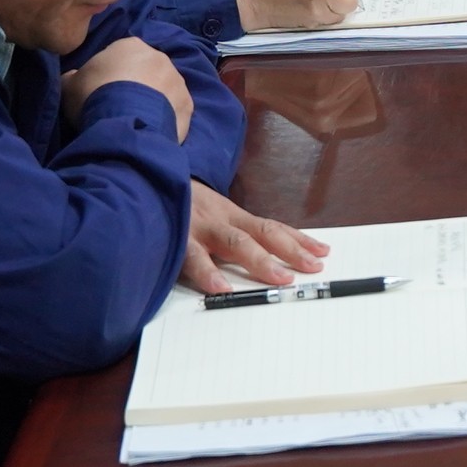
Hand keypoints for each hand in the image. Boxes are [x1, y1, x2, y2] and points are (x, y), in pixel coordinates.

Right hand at [62, 36, 192, 134]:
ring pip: (163, 89)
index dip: (109, 73)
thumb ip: (73, 77)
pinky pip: (174, 109)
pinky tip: (151, 129)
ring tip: (137, 120)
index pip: (119, 54)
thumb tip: (73, 77)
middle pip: (145, 70)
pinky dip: (165, 117)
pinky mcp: (188, 104)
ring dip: (153, 100)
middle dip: (135, 84)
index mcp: (130, 45)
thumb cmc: (93, 96)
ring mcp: (177, 80)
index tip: (101, 90)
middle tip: (119, 106)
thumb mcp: (69, 85)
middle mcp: (159, 56)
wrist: (123, 122)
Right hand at [185, 184, 328, 294]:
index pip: (271, 227)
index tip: (323, 252)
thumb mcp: (210, 215)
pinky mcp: (175, 238)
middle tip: (313, 267)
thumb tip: (266, 254)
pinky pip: (192, 257)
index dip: (298, 239)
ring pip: (233, 243)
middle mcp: (220, 220)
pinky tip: (220, 288)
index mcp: (230, 216)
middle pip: (261, 234)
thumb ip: (232, 232)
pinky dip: (207, 273)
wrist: (143, 178)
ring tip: (280, 278)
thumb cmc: (180, 207)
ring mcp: (199, 228)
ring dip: (258, 260)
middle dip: (289, 250)